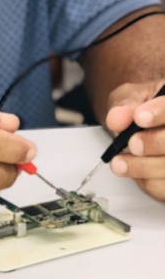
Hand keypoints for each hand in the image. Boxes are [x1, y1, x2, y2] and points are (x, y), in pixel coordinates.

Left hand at [105, 79, 164, 200]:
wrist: (145, 121)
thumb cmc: (143, 108)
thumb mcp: (131, 97)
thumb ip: (124, 106)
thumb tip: (117, 119)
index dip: (160, 112)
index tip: (140, 117)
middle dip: (155, 143)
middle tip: (132, 143)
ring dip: (145, 167)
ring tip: (119, 163)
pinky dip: (149, 182)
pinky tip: (134, 172)